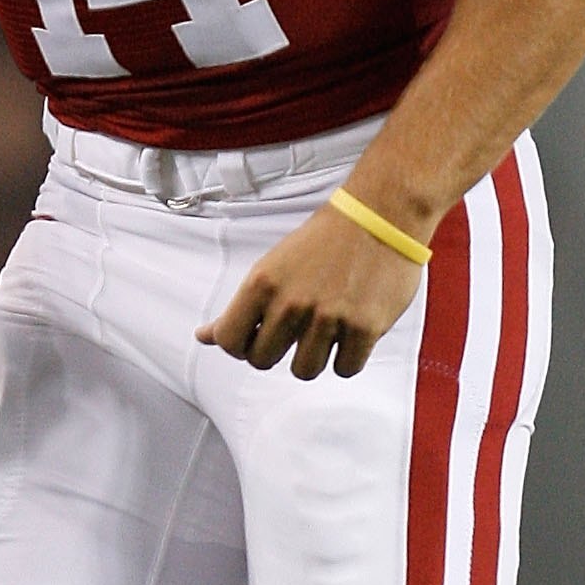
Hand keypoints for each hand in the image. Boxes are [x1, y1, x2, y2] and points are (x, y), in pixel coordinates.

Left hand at [196, 200, 425, 379]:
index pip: (229, 341)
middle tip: (294, 331)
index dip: (240, 345)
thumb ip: (241, 306)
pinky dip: (347, 358)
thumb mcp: (272, 266)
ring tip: (324, 332)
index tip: (255, 338)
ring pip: (305, 370)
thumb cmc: (325, 239)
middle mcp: (292, 303)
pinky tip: (349, 334)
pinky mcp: (364, 328)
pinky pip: (345, 368)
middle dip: (276, 351)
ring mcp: (328, 317)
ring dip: (313, 357)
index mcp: (262, 284)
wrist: (379, 214)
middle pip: (263, 361)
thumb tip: (205, 336)